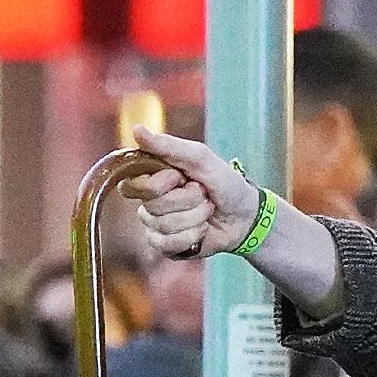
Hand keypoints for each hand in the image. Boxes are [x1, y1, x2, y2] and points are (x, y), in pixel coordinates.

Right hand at [126, 127, 264, 259]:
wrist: (245, 215)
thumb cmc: (224, 183)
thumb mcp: (200, 158)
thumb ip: (168, 146)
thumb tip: (136, 130)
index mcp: (153, 177)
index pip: (132, 185)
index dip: (160, 184)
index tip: (180, 177)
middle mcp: (149, 201)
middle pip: (153, 206)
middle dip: (188, 200)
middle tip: (202, 194)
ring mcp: (155, 225)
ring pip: (163, 226)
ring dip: (195, 217)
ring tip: (206, 211)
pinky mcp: (165, 245)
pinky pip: (166, 245)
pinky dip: (192, 237)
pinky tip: (202, 230)